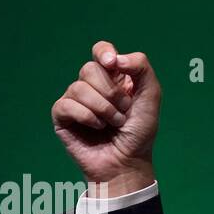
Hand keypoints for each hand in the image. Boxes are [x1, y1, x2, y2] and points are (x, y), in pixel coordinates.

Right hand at [50, 40, 160, 196]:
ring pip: (78, 87)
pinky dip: (87, 116)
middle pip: (89, 68)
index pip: (101, 51)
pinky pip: (67, 104)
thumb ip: (141, 69)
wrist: (128, 162)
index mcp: (113, 77)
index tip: (113, 65)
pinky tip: (97, 127)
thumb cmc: (139, 132)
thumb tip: (115, 58)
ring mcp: (75, 100)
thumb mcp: (150, 97)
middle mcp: (92, 86)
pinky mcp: (62, 116)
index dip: (104, 53)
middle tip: (124, 111)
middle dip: (111, 92)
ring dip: (103, 108)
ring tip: (114, 124)